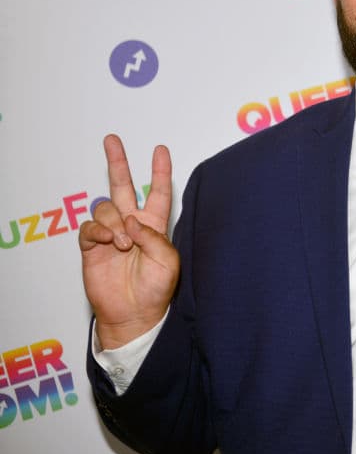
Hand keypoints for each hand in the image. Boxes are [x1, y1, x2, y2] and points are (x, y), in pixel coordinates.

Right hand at [79, 134, 179, 349]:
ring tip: (123, 245)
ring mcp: (111, 234)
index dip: (159, 171)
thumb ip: (153, 238)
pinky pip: (90, 226)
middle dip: (118, 161)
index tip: (161, 149)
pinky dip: (99, 231)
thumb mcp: (168, 262)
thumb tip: (131, 221)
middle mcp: (132, 224)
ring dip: (115, 223)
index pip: (158, 192)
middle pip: (123, 186)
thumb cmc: (156, 289)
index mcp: (155, 225)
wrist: (134, 313)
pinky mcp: (92, 246)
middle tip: (112, 139)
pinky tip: (108, 242)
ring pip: (106, 208)